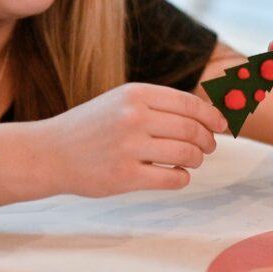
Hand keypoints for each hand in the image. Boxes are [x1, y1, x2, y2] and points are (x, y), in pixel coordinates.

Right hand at [46, 82, 224, 196]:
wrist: (50, 153)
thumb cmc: (91, 127)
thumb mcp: (121, 102)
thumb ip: (158, 105)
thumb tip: (207, 116)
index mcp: (135, 94)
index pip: (189, 103)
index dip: (212, 116)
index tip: (222, 125)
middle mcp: (133, 117)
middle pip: (192, 129)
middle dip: (208, 140)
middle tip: (208, 147)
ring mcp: (129, 147)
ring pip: (187, 153)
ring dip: (196, 159)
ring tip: (191, 160)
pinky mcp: (125, 176)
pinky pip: (173, 178)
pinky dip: (182, 178)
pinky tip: (176, 175)